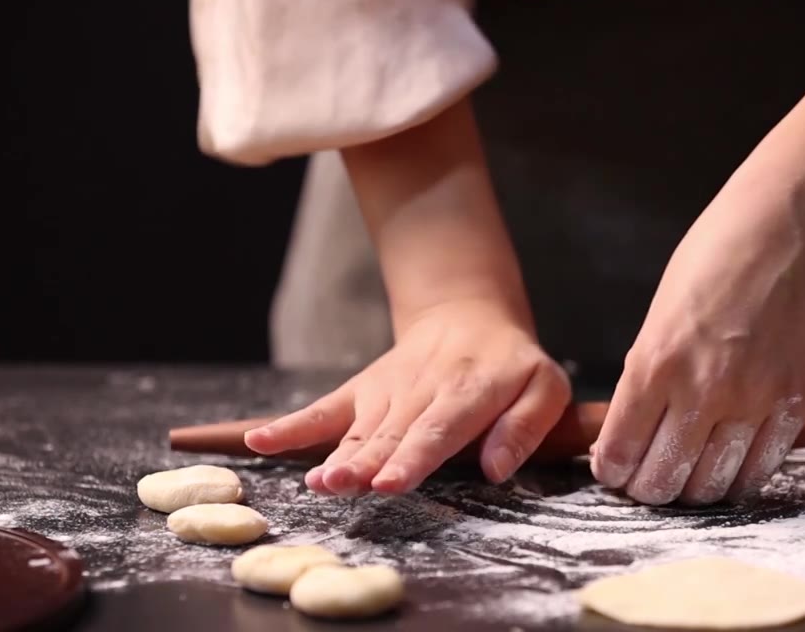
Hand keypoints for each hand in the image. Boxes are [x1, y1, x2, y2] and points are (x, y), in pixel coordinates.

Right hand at [245, 300, 571, 495]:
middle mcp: (422, 390)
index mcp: (470, 390)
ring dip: (335, 456)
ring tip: (316, 482)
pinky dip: (291, 427)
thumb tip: (495, 470)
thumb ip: (524, 427)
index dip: (413, 457)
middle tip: (341, 486)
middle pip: (391, 433)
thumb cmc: (511, 365)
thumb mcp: (544, 387)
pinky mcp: (360, 391)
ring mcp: (385, 390)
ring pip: (358, 430)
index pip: (438, 429)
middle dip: (366, 463)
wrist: (467, 317)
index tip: (390, 483)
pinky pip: (323, 410)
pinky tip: (260, 443)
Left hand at [591, 202, 804, 505]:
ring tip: (686, 471)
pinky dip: (737, 476)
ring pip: (710, 488)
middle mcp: (702, 390)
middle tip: (646, 476)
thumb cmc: (709, 263)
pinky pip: (759, 471)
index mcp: (655, 363)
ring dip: (691, 489)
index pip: (620, 453)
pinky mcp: (792, 404)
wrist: (781, 233)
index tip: (612, 467)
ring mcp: (752, 401)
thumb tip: (628, 436)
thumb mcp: (655, 319)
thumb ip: (644, 379)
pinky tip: (726, 461)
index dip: (610, 471)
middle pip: (662, 482)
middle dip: (646, 487)